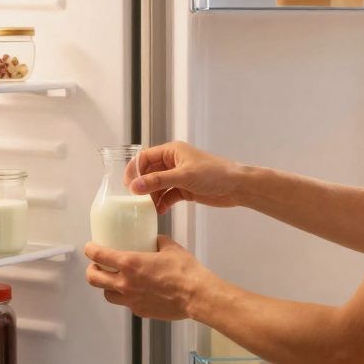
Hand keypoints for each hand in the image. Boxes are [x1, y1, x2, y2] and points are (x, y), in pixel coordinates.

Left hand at [84, 236, 213, 319]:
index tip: (90, 247)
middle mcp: (125, 283)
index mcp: (130, 263)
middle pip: (93, 279)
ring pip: (107, 294)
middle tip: (97, 266)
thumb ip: (158, 242)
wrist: (196, 296)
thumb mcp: (170, 248)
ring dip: (107, 286)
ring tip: (114, 280)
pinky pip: (126, 304)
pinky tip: (137, 292)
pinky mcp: (140, 311)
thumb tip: (155, 240)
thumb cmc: (185, 272)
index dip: (90, 249)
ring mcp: (131, 300)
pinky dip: (127, 297)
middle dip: (92, 270)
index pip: (98, 255)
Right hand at [125, 141, 244, 214]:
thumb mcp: (183, 176)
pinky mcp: (185, 189)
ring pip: (158, 186)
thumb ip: (158, 181)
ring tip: (147, 208)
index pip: (145, 157)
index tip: (127, 185)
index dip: (134, 170)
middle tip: (134, 200)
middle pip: (149, 173)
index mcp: (172, 151)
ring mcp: (179, 176)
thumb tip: (134, 187)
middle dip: (142, 185)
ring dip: (152, 196)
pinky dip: (163, 203)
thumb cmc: (214, 174)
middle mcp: (173, 162)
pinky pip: (168, 196)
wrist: (236, 187)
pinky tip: (160, 212)